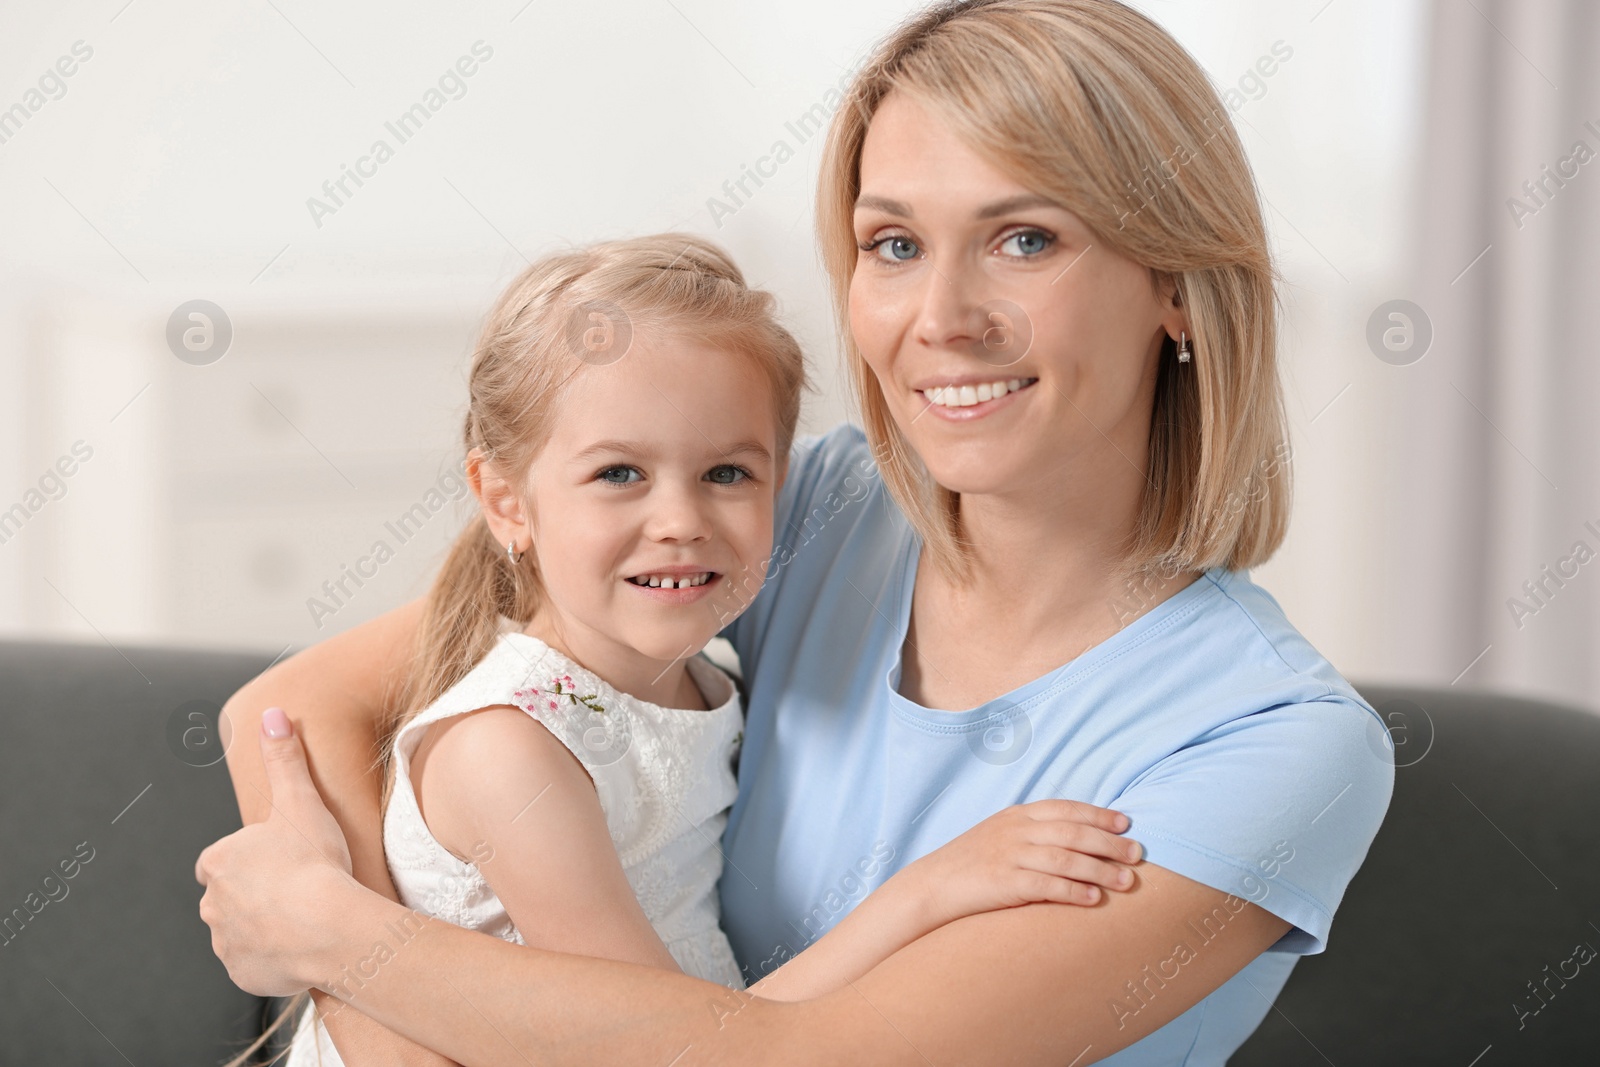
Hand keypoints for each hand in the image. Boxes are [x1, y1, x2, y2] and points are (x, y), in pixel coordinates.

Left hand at [196, 707, 357, 995]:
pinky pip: (255, 961)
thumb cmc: (315, 861)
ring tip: (306, 916)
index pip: (226, 857)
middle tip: (300, 886)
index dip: (257, 857)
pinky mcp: (242, 972)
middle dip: (259, 892)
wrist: (328, 927)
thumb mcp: (301, 801)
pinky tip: (303, 943)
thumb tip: (272, 713)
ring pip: (242, 928)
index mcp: (217, 862)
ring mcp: (224, 942)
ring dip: (266, 924)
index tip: (287, 859)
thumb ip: (284, 758)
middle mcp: (211, 903)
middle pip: (232, 894)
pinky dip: (274, 954)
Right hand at [893, 800, 1142, 931]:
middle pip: (1072, 832)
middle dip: (1109, 843)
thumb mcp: (1002, 836)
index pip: (1066, 809)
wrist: (932, 885)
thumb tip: (1079, 838)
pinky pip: (1045, 885)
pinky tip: (1093, 899)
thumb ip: (1035, 833)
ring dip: (1100, 869)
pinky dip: (1072, 891)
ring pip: (1065, 858)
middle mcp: (1015, 830)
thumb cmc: (973, 864)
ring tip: (1127, 882)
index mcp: (1017, 815)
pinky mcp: (1003, 882)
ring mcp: (1008, 855)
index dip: (1098, 815)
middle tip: (1137, 854)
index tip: (1126, 824)